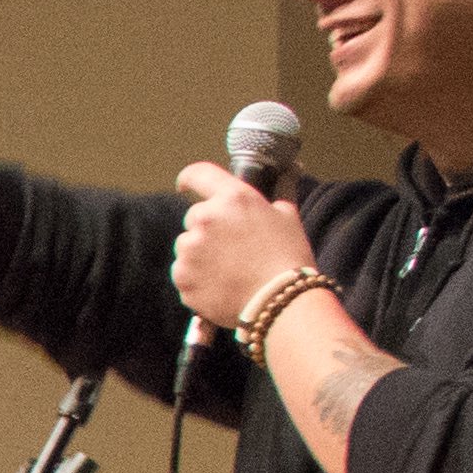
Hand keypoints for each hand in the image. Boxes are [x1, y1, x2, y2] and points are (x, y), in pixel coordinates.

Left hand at [170, 158, 319, 333]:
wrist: (281, 302)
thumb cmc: (288, 258)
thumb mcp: (287, 217)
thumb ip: (277, 192)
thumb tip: (289, 170)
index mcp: (232, 199)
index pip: (198, 174)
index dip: (189, 179)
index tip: (185, 185)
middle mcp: (206, 219)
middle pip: (194, 217)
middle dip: (208, 229)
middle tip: (233, 248)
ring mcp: (190, 249)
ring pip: (186, 246)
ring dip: (200, 255)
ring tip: (230, 270)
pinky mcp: (183, 277)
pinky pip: (184, 273)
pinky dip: (197, 279)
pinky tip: (221, 285)